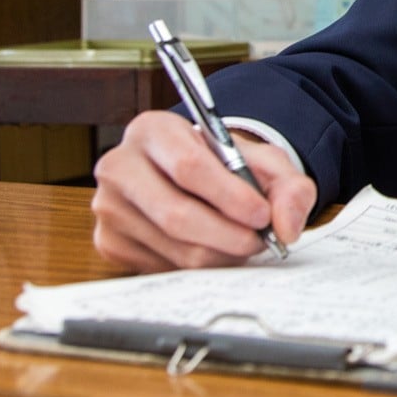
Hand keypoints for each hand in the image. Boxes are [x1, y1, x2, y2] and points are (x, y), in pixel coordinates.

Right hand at [91, 111, 316, 271]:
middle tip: (261, 241)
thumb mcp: (262, 161)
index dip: (230, 197)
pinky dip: (199, 265)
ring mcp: (109, 207)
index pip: (188, 166)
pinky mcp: (110, 242)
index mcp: (152, 130)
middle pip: (176, 214)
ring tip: (243, 242)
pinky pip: (164, 267)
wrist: (192, 177)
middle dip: (229, 235)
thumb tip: (287, 226)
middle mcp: (120, 165)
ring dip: (220, 254)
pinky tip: (213, 249)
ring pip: (174, 247)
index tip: (262, 215)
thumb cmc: (223, 165)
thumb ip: (287, 186)